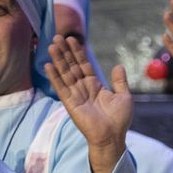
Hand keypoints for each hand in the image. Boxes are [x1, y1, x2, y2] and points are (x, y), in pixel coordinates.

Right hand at [45, 35, 130, 172]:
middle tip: (58, 36)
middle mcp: (83, 88)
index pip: (84, 64)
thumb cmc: (119, 120)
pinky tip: (48, 65)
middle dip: (65, 51)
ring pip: (65, 73)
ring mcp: (76, 95)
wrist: (112, 136)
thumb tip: (119, 66)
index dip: (78, 52)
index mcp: (95, 85)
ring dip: (58, 59)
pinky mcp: (70, 103)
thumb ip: (119, 81)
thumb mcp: (124, 96)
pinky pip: (61, 87)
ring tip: (52, 45)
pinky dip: (54, 76)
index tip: (72, 39)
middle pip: (72, 66)